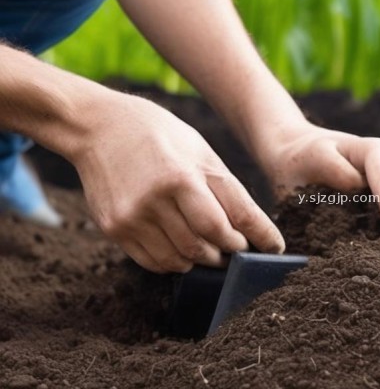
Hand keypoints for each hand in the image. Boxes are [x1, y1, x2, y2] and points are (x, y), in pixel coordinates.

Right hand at [70, 93, 284, 272]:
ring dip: (205, 259)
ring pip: (184, 259)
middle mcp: (158, 198)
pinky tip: (184, 250)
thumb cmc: (159, 135)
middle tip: (239, 248)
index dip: (260, 236)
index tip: (275, 248)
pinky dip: (177, 262)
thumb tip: (249, 228)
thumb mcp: (200, 151)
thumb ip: (224, 189)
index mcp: (184, 174)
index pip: (234, 218)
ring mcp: (133, 217)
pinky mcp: (115, 229)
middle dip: (231, 250)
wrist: (97, 127)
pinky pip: (155, 262)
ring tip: (213, 250)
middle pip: (210, 244)